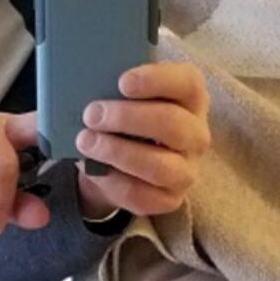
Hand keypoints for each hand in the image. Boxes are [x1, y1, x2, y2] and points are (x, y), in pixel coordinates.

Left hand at [74, 62, 210, 218]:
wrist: (119, 162)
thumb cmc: (125, 117)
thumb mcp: (123, 96)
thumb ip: (113, 88)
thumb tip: (83, 90)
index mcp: (190, 99)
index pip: (188, 83)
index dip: (157, 80)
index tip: (123, 82)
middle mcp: (195, 135)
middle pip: (173, 124)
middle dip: (127, 118)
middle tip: (92, 114)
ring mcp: (186, 170)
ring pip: (159, 165)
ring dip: (117, 152)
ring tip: (85, 141)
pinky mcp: (169, 199)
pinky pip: (140, 194)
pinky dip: (111, 180)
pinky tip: (92, 167)